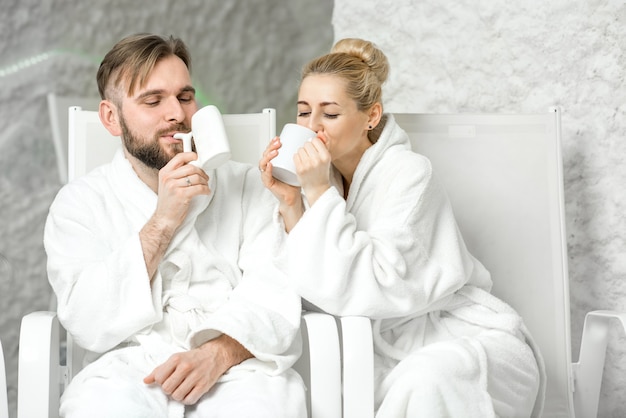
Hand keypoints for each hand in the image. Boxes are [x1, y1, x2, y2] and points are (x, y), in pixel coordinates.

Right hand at [140, 152, 209, 279]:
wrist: (164, 218)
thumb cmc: (168, 202)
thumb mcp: (167, 184)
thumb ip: (176, 174)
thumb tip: (193, 166)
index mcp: (164, 173)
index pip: (179, 158)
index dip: (190, 155)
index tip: (197, 157)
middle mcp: (168, 178)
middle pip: (191, 167)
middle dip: (201, 172)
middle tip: (205, 178)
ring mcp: (174, 186)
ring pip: (196, 177)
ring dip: (205, 182)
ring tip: (205, 185)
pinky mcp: (181, 195)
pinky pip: (199, 188)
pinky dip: (206, 189)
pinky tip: (206, 192)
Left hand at [144, 334, 251, 404]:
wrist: (214, 355)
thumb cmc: (192, 358)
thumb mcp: (175, 359)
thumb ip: (159, 369)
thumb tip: (146, 381)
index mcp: (176, 359)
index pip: (159, 378)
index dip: (161, 381)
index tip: (167, 379)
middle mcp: (186, 367)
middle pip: (167, 388)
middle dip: (169, 389)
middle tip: (175, 384)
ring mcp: (196, 376)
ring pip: (177, 396)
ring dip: (178, 395)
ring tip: (182, 388)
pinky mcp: (204, 385)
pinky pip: (189, 400)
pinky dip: (187, 399)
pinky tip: (189, 392)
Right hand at [259, 137, 301, 206]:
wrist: (295, 195)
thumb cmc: (296, 180)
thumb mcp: (300, 163)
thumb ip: (306, 153)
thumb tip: (318, 139)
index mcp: (275, 161)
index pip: (270, 149)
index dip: (272, 142)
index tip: (279, 138)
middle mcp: (269, 166)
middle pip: (265, 153)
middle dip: (270, 146)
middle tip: (278, 143)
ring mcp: (267, 174)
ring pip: (263, 162)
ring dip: (268, 156)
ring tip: (276, 152)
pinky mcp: (268, 183)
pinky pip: (265, 175)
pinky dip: (267, 170)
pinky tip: (270, 164)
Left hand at [294, 134, 330, 206]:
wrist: (318, 188)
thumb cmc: (321, 172)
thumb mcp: (326, 159)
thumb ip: (323, 145)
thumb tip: (319, 133)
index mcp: (326, 156)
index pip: (315, 140)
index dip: (313, 143)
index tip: (313, 149)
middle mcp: (317, 160)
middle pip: (306, 144)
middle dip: (306, 148)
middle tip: (308, 156)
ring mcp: (308, 165)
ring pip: (300, 149)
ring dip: (300, 152)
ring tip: (305, 160)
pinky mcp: (300, 169)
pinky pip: (295, 156)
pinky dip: (296, 158)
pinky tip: (300, 162)